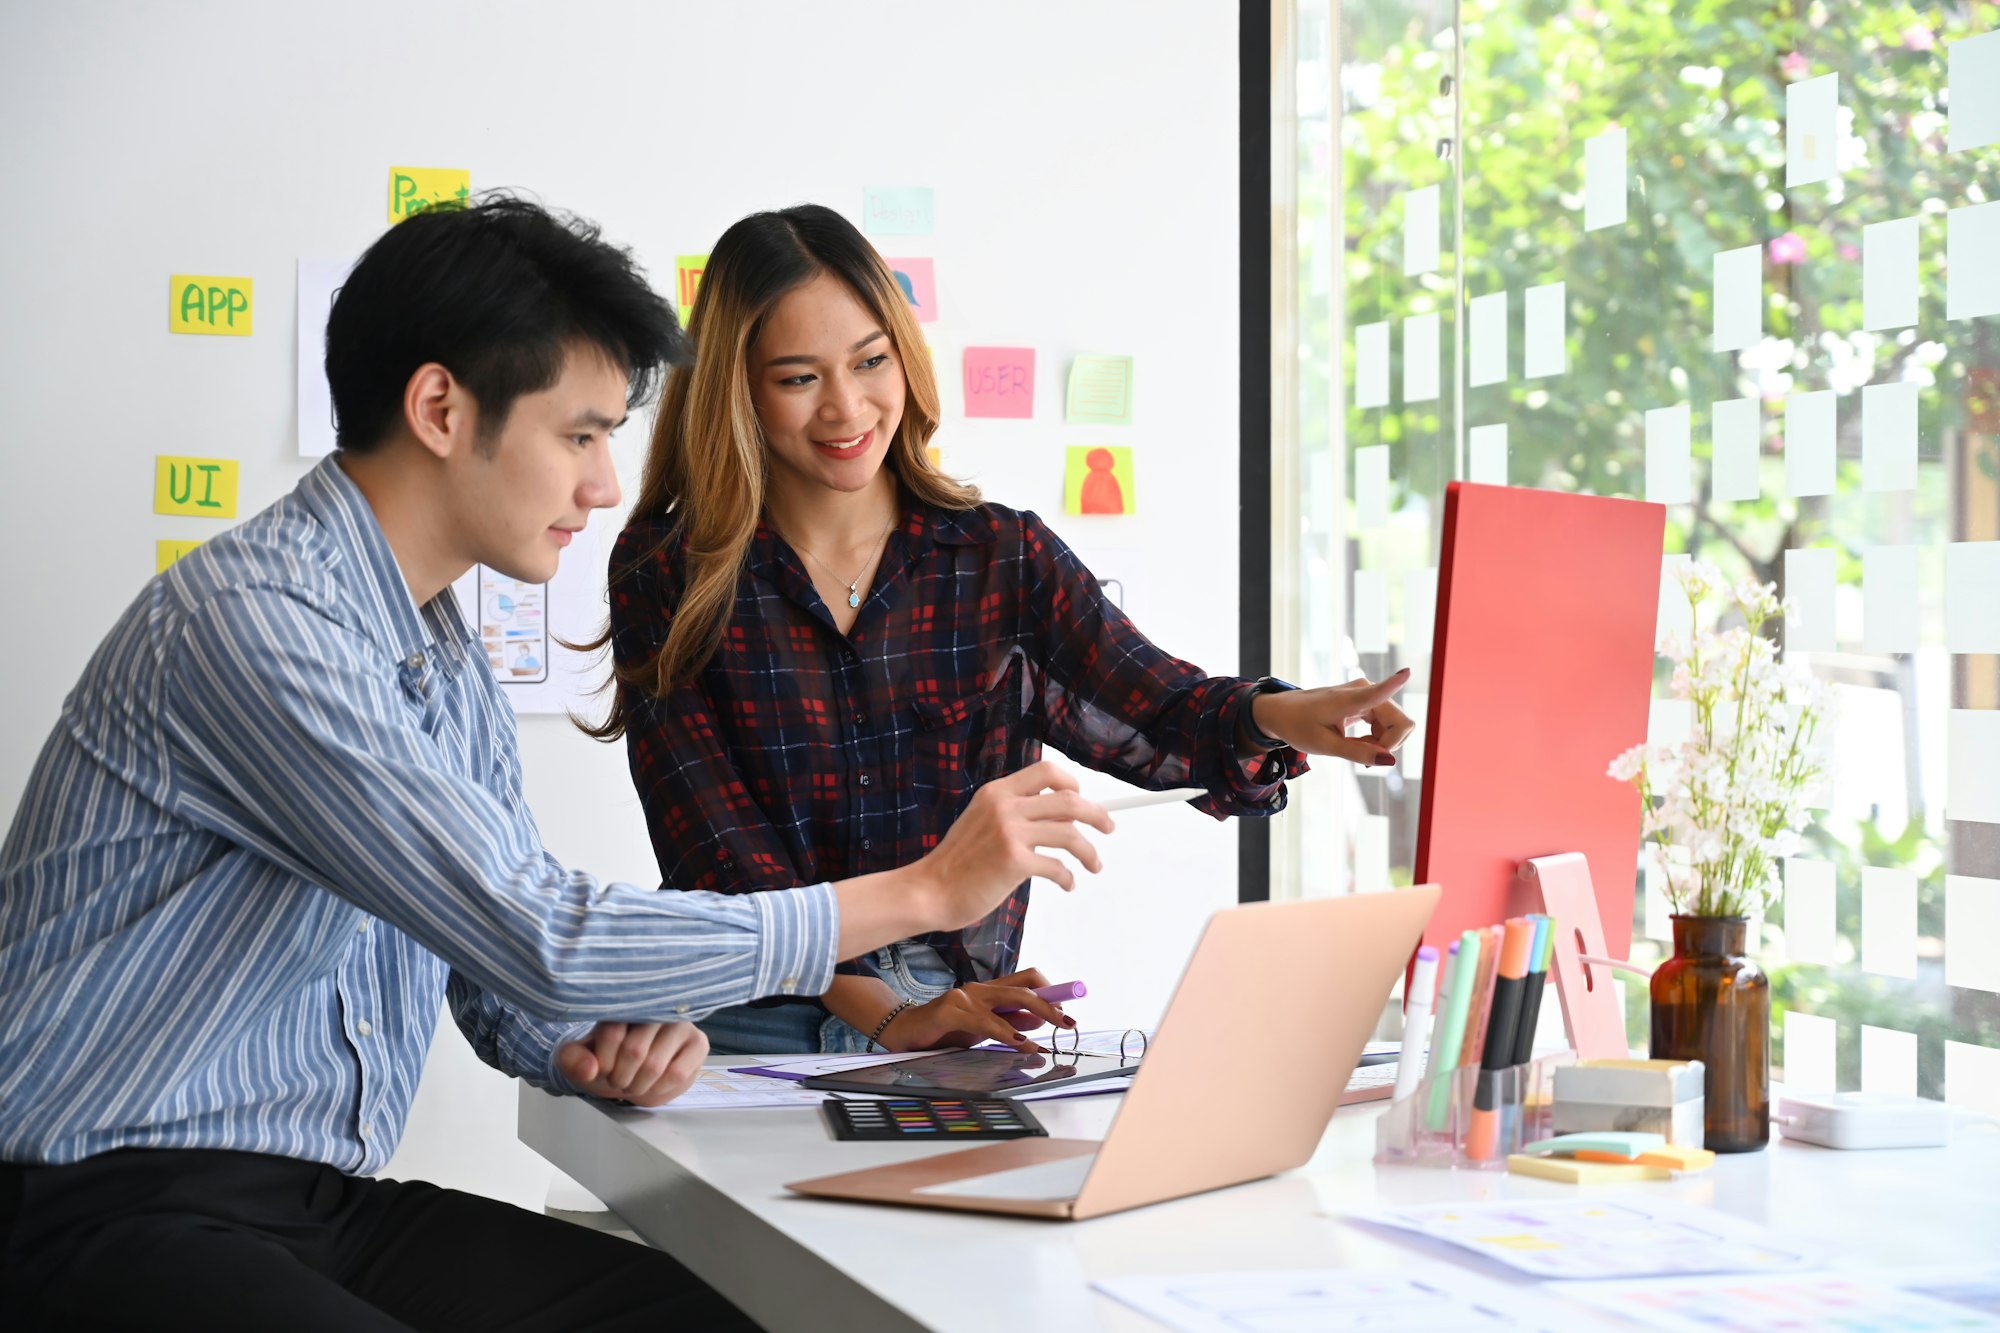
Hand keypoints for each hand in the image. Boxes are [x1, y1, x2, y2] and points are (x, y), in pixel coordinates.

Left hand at [555, 1021, 708, 1106]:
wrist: (628, 1069)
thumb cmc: (604, 1058)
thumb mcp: (576, 1059)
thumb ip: (573, 1060)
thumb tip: (589, 1068)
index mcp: (623, 1002)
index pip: (612, 1032)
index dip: (603, 1062)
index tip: (601, 1069)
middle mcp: (656, 1006)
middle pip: (634, 1051)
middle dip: (620, 1078)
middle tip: (619, 1080)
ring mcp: (680, 1023)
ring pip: (655, 1065)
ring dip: (638, 1086)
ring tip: (634, 1083)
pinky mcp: (698, 1043)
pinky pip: (678, 1074)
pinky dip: (660, 1090)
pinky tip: (654, 1084)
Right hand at [880, 968, 1077, 1052]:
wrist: (905, 1032)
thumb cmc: (945, 1031)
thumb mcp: (983, 1029)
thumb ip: (1008, 1023)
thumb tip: (1039, 1021)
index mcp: (990, 991)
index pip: (1027, 980)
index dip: (1052, 989)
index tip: (1070, 1007)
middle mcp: (981, 989)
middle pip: (1025, 987)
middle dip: (1051, 1003)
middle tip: (1068, 1021)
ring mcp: (965, 997)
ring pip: (1010, 1001)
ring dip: (1035, 1016)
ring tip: (1050, 1035)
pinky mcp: (950, 1010)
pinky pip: (986, 1022)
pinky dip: (1006, 1033)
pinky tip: (1019, 1043)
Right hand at [912, 760, 1113, 930]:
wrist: (930, 890)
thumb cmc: (956, 863)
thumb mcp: (981, 821)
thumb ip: (1014, 813)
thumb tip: (1058, 819)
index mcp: (996, 792)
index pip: (1047, 771)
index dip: (1072, 784)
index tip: (1083, 800)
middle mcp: (1005, 806)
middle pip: (1068, 800)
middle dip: (1097, 814)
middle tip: (1108, 827)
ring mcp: (1010, 833)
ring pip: (1070, 833)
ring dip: (1090, 851)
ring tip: (1095, 864)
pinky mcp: (1014, 862)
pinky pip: (1057, 866)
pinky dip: (1068, 877)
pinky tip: (1067, 884)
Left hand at [1249, 669, 1415, 767]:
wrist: (1282, 712)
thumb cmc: (1299, 726)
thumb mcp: (1325, 745)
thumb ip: (1357, 753)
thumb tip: (1390, 761)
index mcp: (1349, 699)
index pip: (1378, 691)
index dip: (1395, 684)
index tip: (1407, 671)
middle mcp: (1364, 690)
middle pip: (1400, 722)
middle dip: (1389, 744)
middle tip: (1363, 756)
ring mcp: (1367, 694)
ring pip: (1397, 724)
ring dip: (1383, 742)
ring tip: (1357, 748)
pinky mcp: (1368, 700)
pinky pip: (1388, 723)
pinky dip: (1379, 738)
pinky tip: (1361, 743)